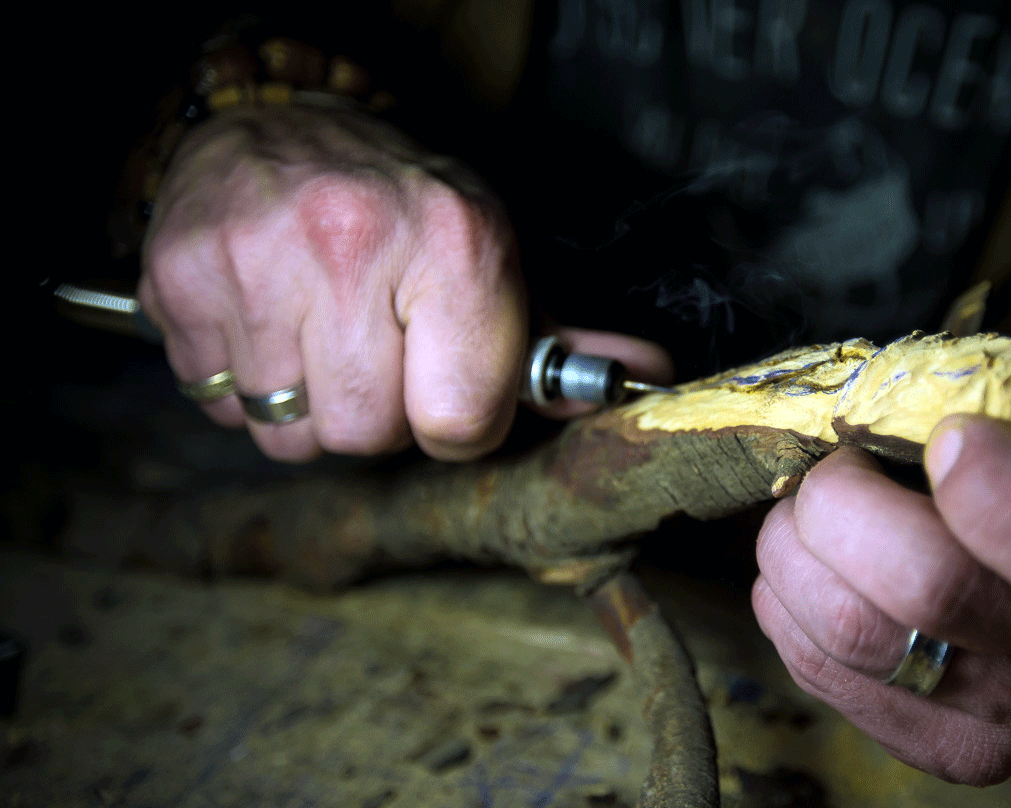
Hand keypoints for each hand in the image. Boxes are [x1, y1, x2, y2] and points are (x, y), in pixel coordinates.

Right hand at [139, 105, 670, 460]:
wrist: (283, 122)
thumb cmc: (403, 207)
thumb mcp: (493, 255)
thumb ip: (561, 337)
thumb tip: (649, 379)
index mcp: (457, 245)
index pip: (459, 422)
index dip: (457, 423)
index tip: (449, 387)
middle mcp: (355, 245)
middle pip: (365, 438)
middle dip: (379, 417)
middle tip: (378, 354)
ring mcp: (258, 262)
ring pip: (287, 434)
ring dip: (309, 407)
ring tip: (321, 337)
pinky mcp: (182, 277)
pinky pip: (219, 406)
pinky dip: (244, 385)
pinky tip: (268, 326)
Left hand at [752, 295, 1010, 783]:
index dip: (1002, 497)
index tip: (949, 435)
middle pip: (932, 592)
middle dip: (847, 501)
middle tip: (839, 460)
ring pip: (856, 636)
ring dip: (798, 548)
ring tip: (808, 506)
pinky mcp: (947, 750)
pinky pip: (825, 676)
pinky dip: (791, 604)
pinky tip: (813, 564)